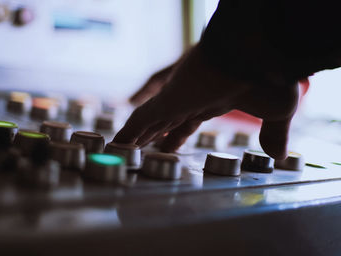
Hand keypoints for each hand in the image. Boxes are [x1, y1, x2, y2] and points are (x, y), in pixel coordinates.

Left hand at [114, 44, 298, 159]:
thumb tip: (278, 155)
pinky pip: (140, 120)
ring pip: (149, 122)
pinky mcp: (166, 99)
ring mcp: (177, 98)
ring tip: (121, 149)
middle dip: (152, 136)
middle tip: (139, 147)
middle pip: (165, 121)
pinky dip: (127, 134)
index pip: (188, 121)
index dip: (176, 135)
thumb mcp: (276, 110)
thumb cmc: (270, 75)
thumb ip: (272, 133)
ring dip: (135, 137)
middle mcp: (192, 98)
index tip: (168, 145)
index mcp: (214, 99)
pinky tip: (116, 145)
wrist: (257, 53)